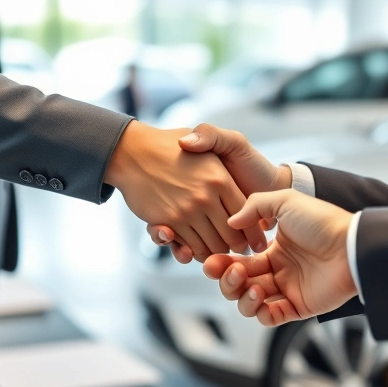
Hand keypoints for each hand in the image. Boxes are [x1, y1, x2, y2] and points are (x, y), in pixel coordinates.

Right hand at [105, 121, 267, 261]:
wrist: (132, 152)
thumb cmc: (168, 144)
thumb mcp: (201, 133)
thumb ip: (214, 139)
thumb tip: (220, 165)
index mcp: (219, 178)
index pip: (245, 213)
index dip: (252, 230)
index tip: (255, 239)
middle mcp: (205, 196)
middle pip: (231, 234)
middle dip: (238, 246)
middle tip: (239, 250)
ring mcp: (186, 211)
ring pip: (212, 245)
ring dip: (217, 253)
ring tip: (219, 251)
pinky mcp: (169, 222)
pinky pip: (190, 247)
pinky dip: (196, 253)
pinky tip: (197, 248)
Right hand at [203, 189, 357, 326]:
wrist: (352, 245)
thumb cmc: (323, 222)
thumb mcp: (287, 201)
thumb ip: (255, 206)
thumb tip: (231, 222)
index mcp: (274, 249)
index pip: (239, 261)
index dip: (222, 263)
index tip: (212, 260)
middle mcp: (279, 271)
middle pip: (239, 284)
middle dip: (227, 281)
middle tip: (233, 272)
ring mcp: (288, 290)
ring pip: (250, 304)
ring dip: (242, 297)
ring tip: (252, 286)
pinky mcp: (299, 308)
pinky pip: (270, 318)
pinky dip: (260, 312)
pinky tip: (261, 297)